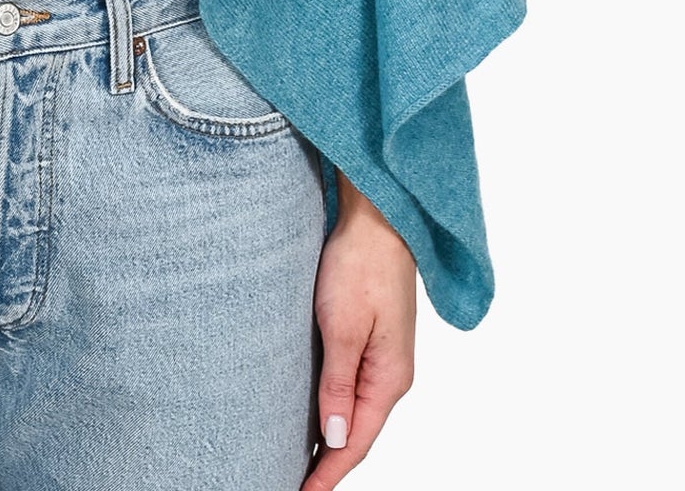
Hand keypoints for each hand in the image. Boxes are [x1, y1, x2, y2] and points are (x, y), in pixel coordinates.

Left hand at [302, 178, 416, 488]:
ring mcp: (383, 357)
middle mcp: (390, 374)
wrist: (377, 219)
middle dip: (328, 463)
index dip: (328, 473)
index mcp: (389, 378)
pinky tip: (313, 413)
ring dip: (329, 438)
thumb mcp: (344, 326)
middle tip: (294, 483)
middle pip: (357, 433)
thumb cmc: (361, 265)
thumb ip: (338, 384)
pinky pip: (351, 386)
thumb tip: (333, 437)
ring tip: (298, 461)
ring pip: (354, 411)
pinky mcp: (370, 338)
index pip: (356, 442)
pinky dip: (332, 408)